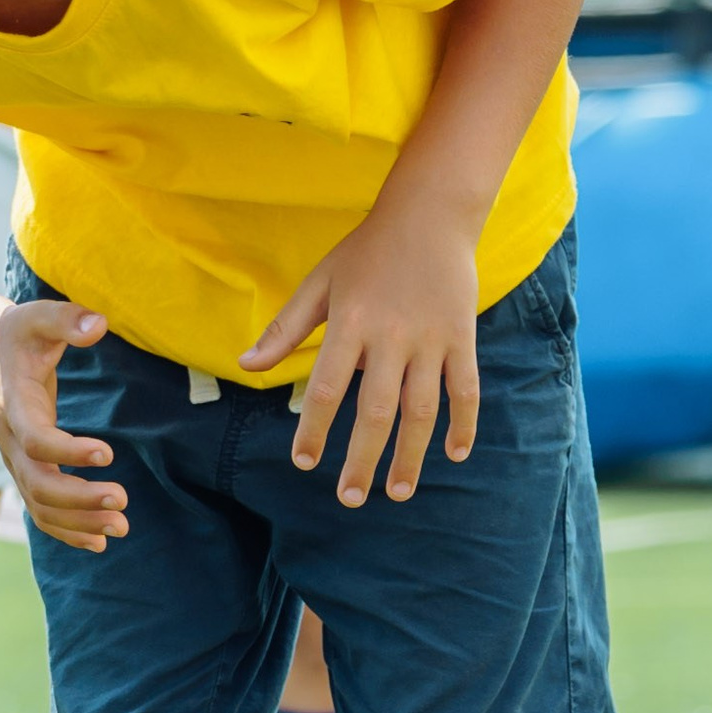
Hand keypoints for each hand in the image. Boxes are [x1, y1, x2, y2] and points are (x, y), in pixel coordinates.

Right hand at [0, 297, 129, 553]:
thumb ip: (67, 318)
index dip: (67, 452)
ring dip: (80, 521)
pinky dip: (69, 531)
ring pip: (42, 506)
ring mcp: (16, 461)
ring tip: (122, 525)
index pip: (34, 440)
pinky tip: (101, 540)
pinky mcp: (27, 471)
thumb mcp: (38, 316)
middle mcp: (10, 442)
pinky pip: (42, 511)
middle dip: (80, 499)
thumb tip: (99, 325)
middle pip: (38, 485)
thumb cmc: (20, 334)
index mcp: (13, 406)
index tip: (108, 453)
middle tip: (123, 500)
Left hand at [243, 197, 480, 507]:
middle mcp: (391, 335)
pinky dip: (463, 423)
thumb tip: (245, 365)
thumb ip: (285, 328)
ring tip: (397, 493)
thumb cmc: (366, 251)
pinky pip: (466, 389)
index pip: (326, 387)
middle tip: (350, 498)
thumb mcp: (320, 283)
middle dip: (362, 459)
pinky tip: (453, 454)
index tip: (304, 463)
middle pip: (375, 410)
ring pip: (422, 409)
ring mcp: (431, 338)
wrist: (430, 214)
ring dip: (411, 455)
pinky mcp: (462, 337)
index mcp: (350, 323)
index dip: (313, 428)